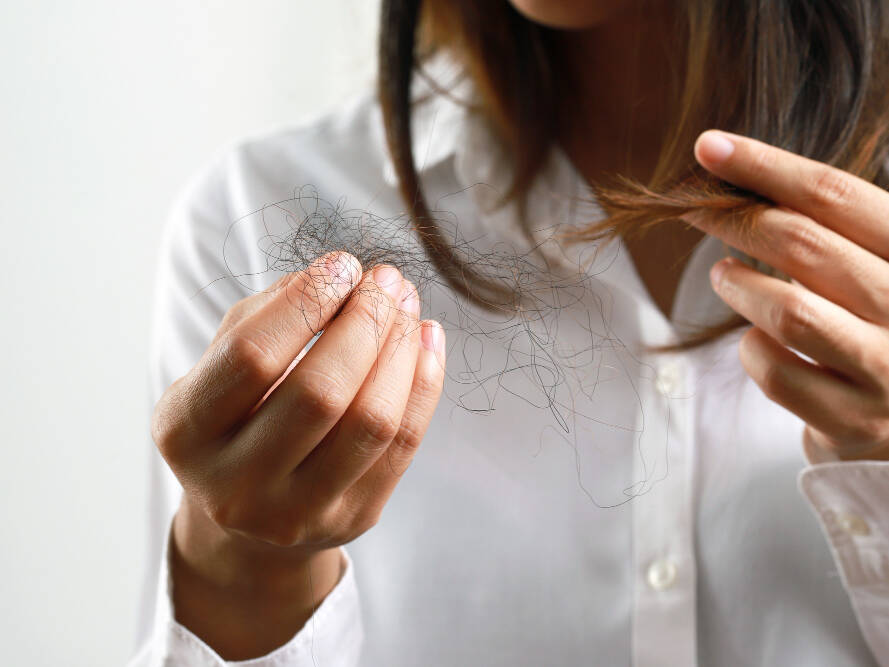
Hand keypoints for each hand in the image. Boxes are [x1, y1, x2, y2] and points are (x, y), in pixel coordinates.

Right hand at [151, 252, 444, 658]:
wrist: (246, 519)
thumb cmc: (235, 418)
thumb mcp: (222, 367)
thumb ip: (266, 316)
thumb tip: (339, 276)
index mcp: (186, 434)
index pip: (252, 357)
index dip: (306, 302)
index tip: (342, 265)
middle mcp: (237, 485)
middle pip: (320, 392)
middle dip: (364, 322)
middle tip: (386, 280)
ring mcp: (298, 513)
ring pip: (372, 421)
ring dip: (400, 348)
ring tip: (407, 304)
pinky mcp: (354, 518)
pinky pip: (404, 444)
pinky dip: (424, 382)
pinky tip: (427, 339)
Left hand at [689, 130, 888, 461]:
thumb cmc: (884, 326)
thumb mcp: (875, 266)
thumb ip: (829, 231)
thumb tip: (739, 182)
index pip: (837, 195)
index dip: (766, 166)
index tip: (710, 148)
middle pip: (805, 245)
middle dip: (737, 220)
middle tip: (696, 210)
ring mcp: (887, 371)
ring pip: (789, 311)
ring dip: (738, 285)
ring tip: (723, 273)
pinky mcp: (854, 422)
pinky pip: (777, 374)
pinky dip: (752, 349)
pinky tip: (755, 338)